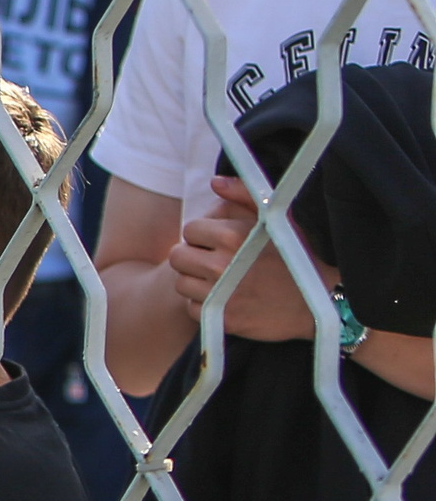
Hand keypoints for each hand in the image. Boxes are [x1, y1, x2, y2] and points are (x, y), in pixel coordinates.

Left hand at [168, 175, 318, 341]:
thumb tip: (215, 182)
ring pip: (182, 283)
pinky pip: (193, 308)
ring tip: (224, 280)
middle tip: (217, 262)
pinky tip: (228, 298)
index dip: (204, 235)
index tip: (221, 242)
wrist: (322, 302)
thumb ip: (244, 193)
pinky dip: (205, 304)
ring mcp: (222, 294)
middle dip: (195, 257)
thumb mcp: (278, 218)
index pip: (190, 230)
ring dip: (197, 281)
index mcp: (232, 235)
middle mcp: (222, 265)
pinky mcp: (224, 319)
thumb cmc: (298, 255)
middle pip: (178, 257)